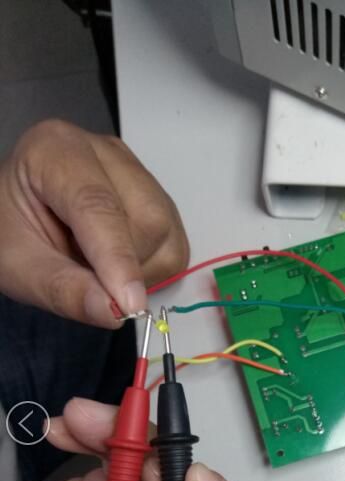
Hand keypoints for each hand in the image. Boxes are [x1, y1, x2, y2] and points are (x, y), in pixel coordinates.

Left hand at [0, 119, 188, 326]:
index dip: (118, 259)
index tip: (130, 306)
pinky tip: (119, 264)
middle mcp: (105, 151)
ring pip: (167, 231)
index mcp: (55, 150)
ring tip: (98, 269)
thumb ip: (62, 289)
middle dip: (129, 266)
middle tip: (91, 284)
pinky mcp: (155, 194)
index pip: (98, 205)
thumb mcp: (18, 267)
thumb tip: (115, 313)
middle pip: (147, 217)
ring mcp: (136, 171)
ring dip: (143, 270)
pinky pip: (175, 242)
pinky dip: (154, 268)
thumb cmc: (11, 233)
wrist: (22, 218)